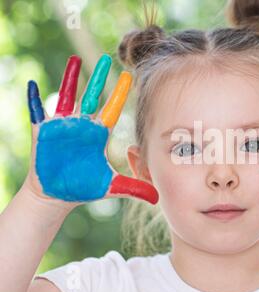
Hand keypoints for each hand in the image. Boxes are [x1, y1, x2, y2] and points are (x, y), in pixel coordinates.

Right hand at [25, 54, 158, 207]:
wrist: (57, 195)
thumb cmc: (84, 187)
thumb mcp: (112, 187)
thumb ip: (135, 188)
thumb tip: (158, 199)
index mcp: (98, 134)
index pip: (113, 108)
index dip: (120, 93)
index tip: (129, 75)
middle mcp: (82, 125)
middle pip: (92, 96)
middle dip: (98, 77)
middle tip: (105, 58)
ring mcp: (62, 126)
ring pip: (67, 97)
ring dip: (69, 79)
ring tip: (73, 60)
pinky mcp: (43, 132)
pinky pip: (37, 111)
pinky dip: (34, 99)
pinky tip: (33, 85)